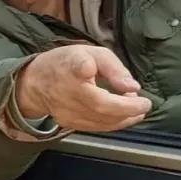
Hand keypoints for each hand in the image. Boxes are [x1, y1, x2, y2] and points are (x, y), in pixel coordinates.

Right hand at [14, 45, 151, 133]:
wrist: (36, 84)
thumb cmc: (68, 64)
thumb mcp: (91, 53)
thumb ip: (114, 67)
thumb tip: (133, 87)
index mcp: (72, 66)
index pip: (80, 66)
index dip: (89, 68)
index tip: (105, 74)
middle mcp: (68, 91)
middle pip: (100, 104)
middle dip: (127, 108)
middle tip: (144, 104)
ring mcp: (67, 110)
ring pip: (101, 120)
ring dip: (124, 118)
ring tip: (138, 110)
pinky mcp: (68, 123)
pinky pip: (96, 127)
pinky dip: (114, 123)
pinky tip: (124, 117)